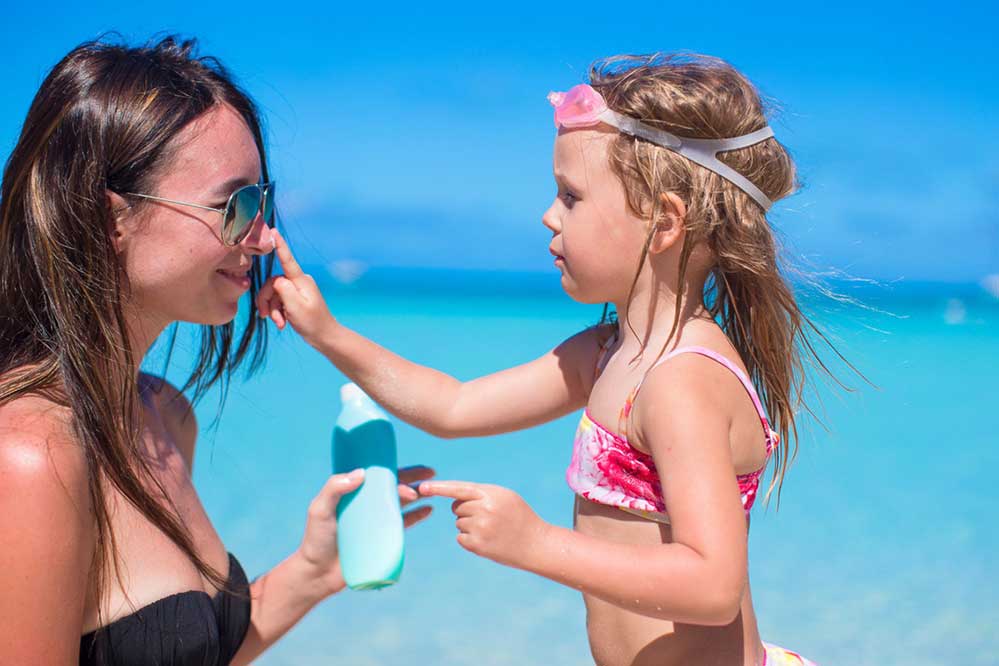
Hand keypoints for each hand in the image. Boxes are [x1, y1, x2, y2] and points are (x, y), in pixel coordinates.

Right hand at [256, 229, 335, 345]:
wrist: (324, 336)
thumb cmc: (313, 322)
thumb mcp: (295, 306)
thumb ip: (283, 290)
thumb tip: (276, 280)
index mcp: (301, 281)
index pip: (288, 260)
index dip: (280, 245)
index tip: (274, 231)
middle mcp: (299, 282)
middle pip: (272, 283)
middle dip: (267, 300)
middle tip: (267, 316)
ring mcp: (296, 290)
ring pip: (273, 294)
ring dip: (272, 309)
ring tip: (279, 323)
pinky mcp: (294, 298)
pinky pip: (278, 301)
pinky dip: (277, 312)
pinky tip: (281, 323)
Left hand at [298, 465, 434, 595]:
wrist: (319, 574)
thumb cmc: (316, 540)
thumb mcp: (320, 510)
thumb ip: (334, 488)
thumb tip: (362, 473)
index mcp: (353, 493)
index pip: (378, 476)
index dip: (396, 468)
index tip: (410, 465)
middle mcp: (366, 504)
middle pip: (394, 486)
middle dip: (414, 479)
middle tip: (431, 474)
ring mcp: (375, 521)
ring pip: (401, 502)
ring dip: (418, 495)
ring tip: (432, 491)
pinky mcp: (382, 538)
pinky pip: (404, 523)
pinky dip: (417, 515)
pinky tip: (428, 510)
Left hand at [418, 480, 547, 569]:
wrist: (535, 543)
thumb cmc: (520, 517)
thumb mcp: (505, 496)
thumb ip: (481, 493)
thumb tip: (454, 499)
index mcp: (490, 494)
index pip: (459, 488)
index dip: (438, 488)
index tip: (421, 488)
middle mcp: (483, 510)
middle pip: (456, 506)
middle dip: (465, 510)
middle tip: (487, 516)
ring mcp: (479, 528)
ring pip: (458, 522)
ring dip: (469, 525)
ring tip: (491, 529)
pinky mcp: (477, 545)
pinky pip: (460, 537)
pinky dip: (469, 539)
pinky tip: (487, 540)